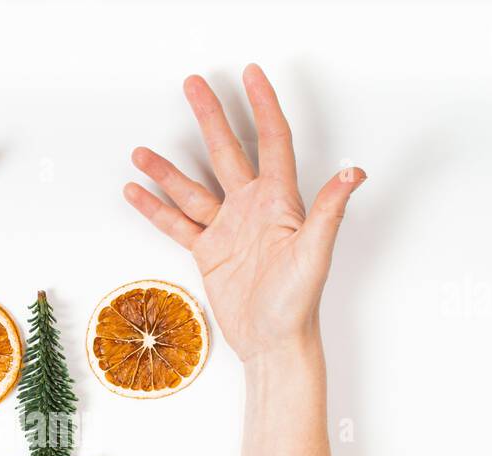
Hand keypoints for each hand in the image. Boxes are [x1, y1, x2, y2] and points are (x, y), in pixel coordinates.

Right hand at [124, 65, 364, 363]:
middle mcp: (252, 209)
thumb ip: (329, 211)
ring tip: (141, 151)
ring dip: (167, 170)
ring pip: (192, 188)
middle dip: (210, 118)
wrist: (273, 344)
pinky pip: (177, 224)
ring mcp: (228, 230)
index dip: (263, 106)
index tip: (251, 76)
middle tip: (193, 85)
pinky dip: (155, 209)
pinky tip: (136, 193)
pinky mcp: (209, 253)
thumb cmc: (298, 304)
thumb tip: (355, 172)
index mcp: (279, 203)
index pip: (272, 141)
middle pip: (227, 152)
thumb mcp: (315, 255)